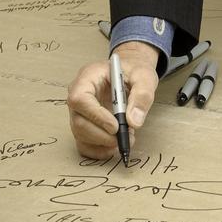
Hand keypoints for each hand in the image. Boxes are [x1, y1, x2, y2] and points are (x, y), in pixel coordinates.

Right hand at [67, 41, 159, 158]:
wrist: (131, 73)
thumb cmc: (133, 71)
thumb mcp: (143, 76)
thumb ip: (142, 96)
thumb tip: (134, 122)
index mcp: (88, 77)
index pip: (80, 99)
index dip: (95, 116)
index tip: (115, 126)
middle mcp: (78, 95)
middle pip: (78, 121)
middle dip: (101, 135)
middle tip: (124, 138)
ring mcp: (79, 112)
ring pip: (80, 135)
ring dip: (102, 143)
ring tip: (126, 139)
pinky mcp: (84, 125)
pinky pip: (84, 143)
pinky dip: (98, 150)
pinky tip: (114, 147)